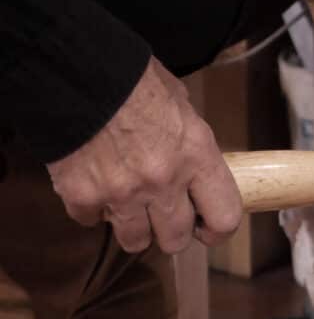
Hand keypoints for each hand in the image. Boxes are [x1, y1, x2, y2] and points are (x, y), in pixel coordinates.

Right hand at [46, 56, 241, 253]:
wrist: (83, 77)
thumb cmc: (137, 80)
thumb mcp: (180, 102)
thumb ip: (189, 141)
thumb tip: (192, 162)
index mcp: (196, 153)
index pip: (225, 216)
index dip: (218, 228)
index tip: (207, 226)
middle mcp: (164, 181)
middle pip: (175, 239)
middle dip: (171, 230)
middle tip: (163, 213)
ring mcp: (122, 195)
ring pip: (135, 242)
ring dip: (134, 226)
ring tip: (129, 202)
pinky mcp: (83, 200)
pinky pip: (93, 222)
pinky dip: (95, 209)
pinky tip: (96, 184)